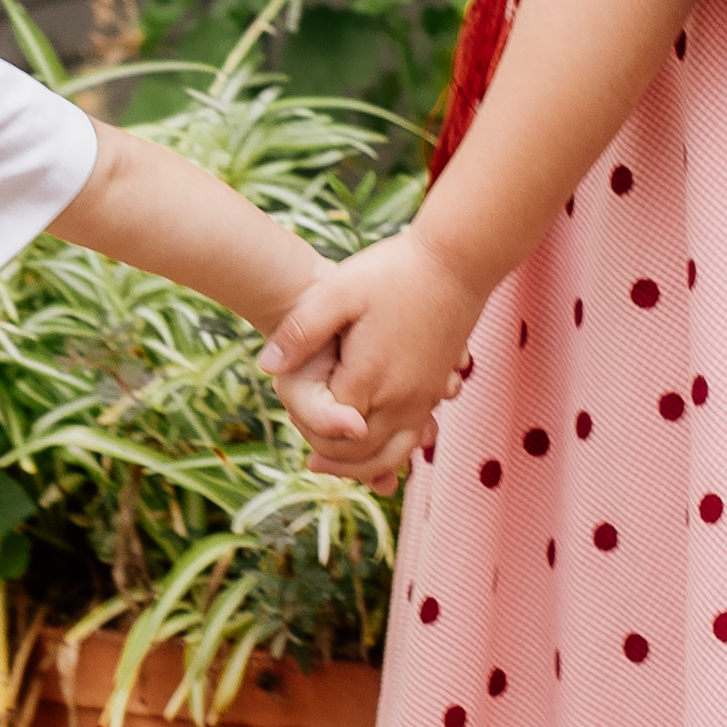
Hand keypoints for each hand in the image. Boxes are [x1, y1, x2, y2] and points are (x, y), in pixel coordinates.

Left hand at [267, 228, 485, 484]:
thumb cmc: (394, 271)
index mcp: (368, 379)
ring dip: (366, 467)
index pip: (331, 432)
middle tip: (310, 461)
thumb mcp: (338, 291)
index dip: (308, 431)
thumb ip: (301, 330)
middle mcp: (401, 399)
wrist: (458, 259)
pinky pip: (416, 438)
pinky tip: (376, 437)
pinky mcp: (439, 388)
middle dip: (333, 460)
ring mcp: (425, 397)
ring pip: (394, 455)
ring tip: (342, 462)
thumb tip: (267, 367)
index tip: (291, 417)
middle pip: (362, 455)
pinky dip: (394, 450)